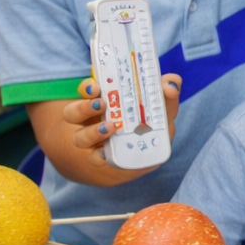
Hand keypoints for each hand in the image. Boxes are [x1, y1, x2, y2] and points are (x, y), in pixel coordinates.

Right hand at [64, 73, 181, 167]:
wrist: (139, 156)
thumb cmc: (147, 125)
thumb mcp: (158, 109)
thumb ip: (166, 96)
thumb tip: (171, 84)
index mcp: (102, 101)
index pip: (87, 90)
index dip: (88, 87)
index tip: (96, 86)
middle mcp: (90, 120)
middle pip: (73, 112)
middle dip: (84, 107)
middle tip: (102, 104)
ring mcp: (92, 142)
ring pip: (79, 137)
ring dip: (93, 132)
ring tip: (110, 127)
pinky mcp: (99, 160)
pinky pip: (93, 159)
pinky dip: (99, 157)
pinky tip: (106, 155)